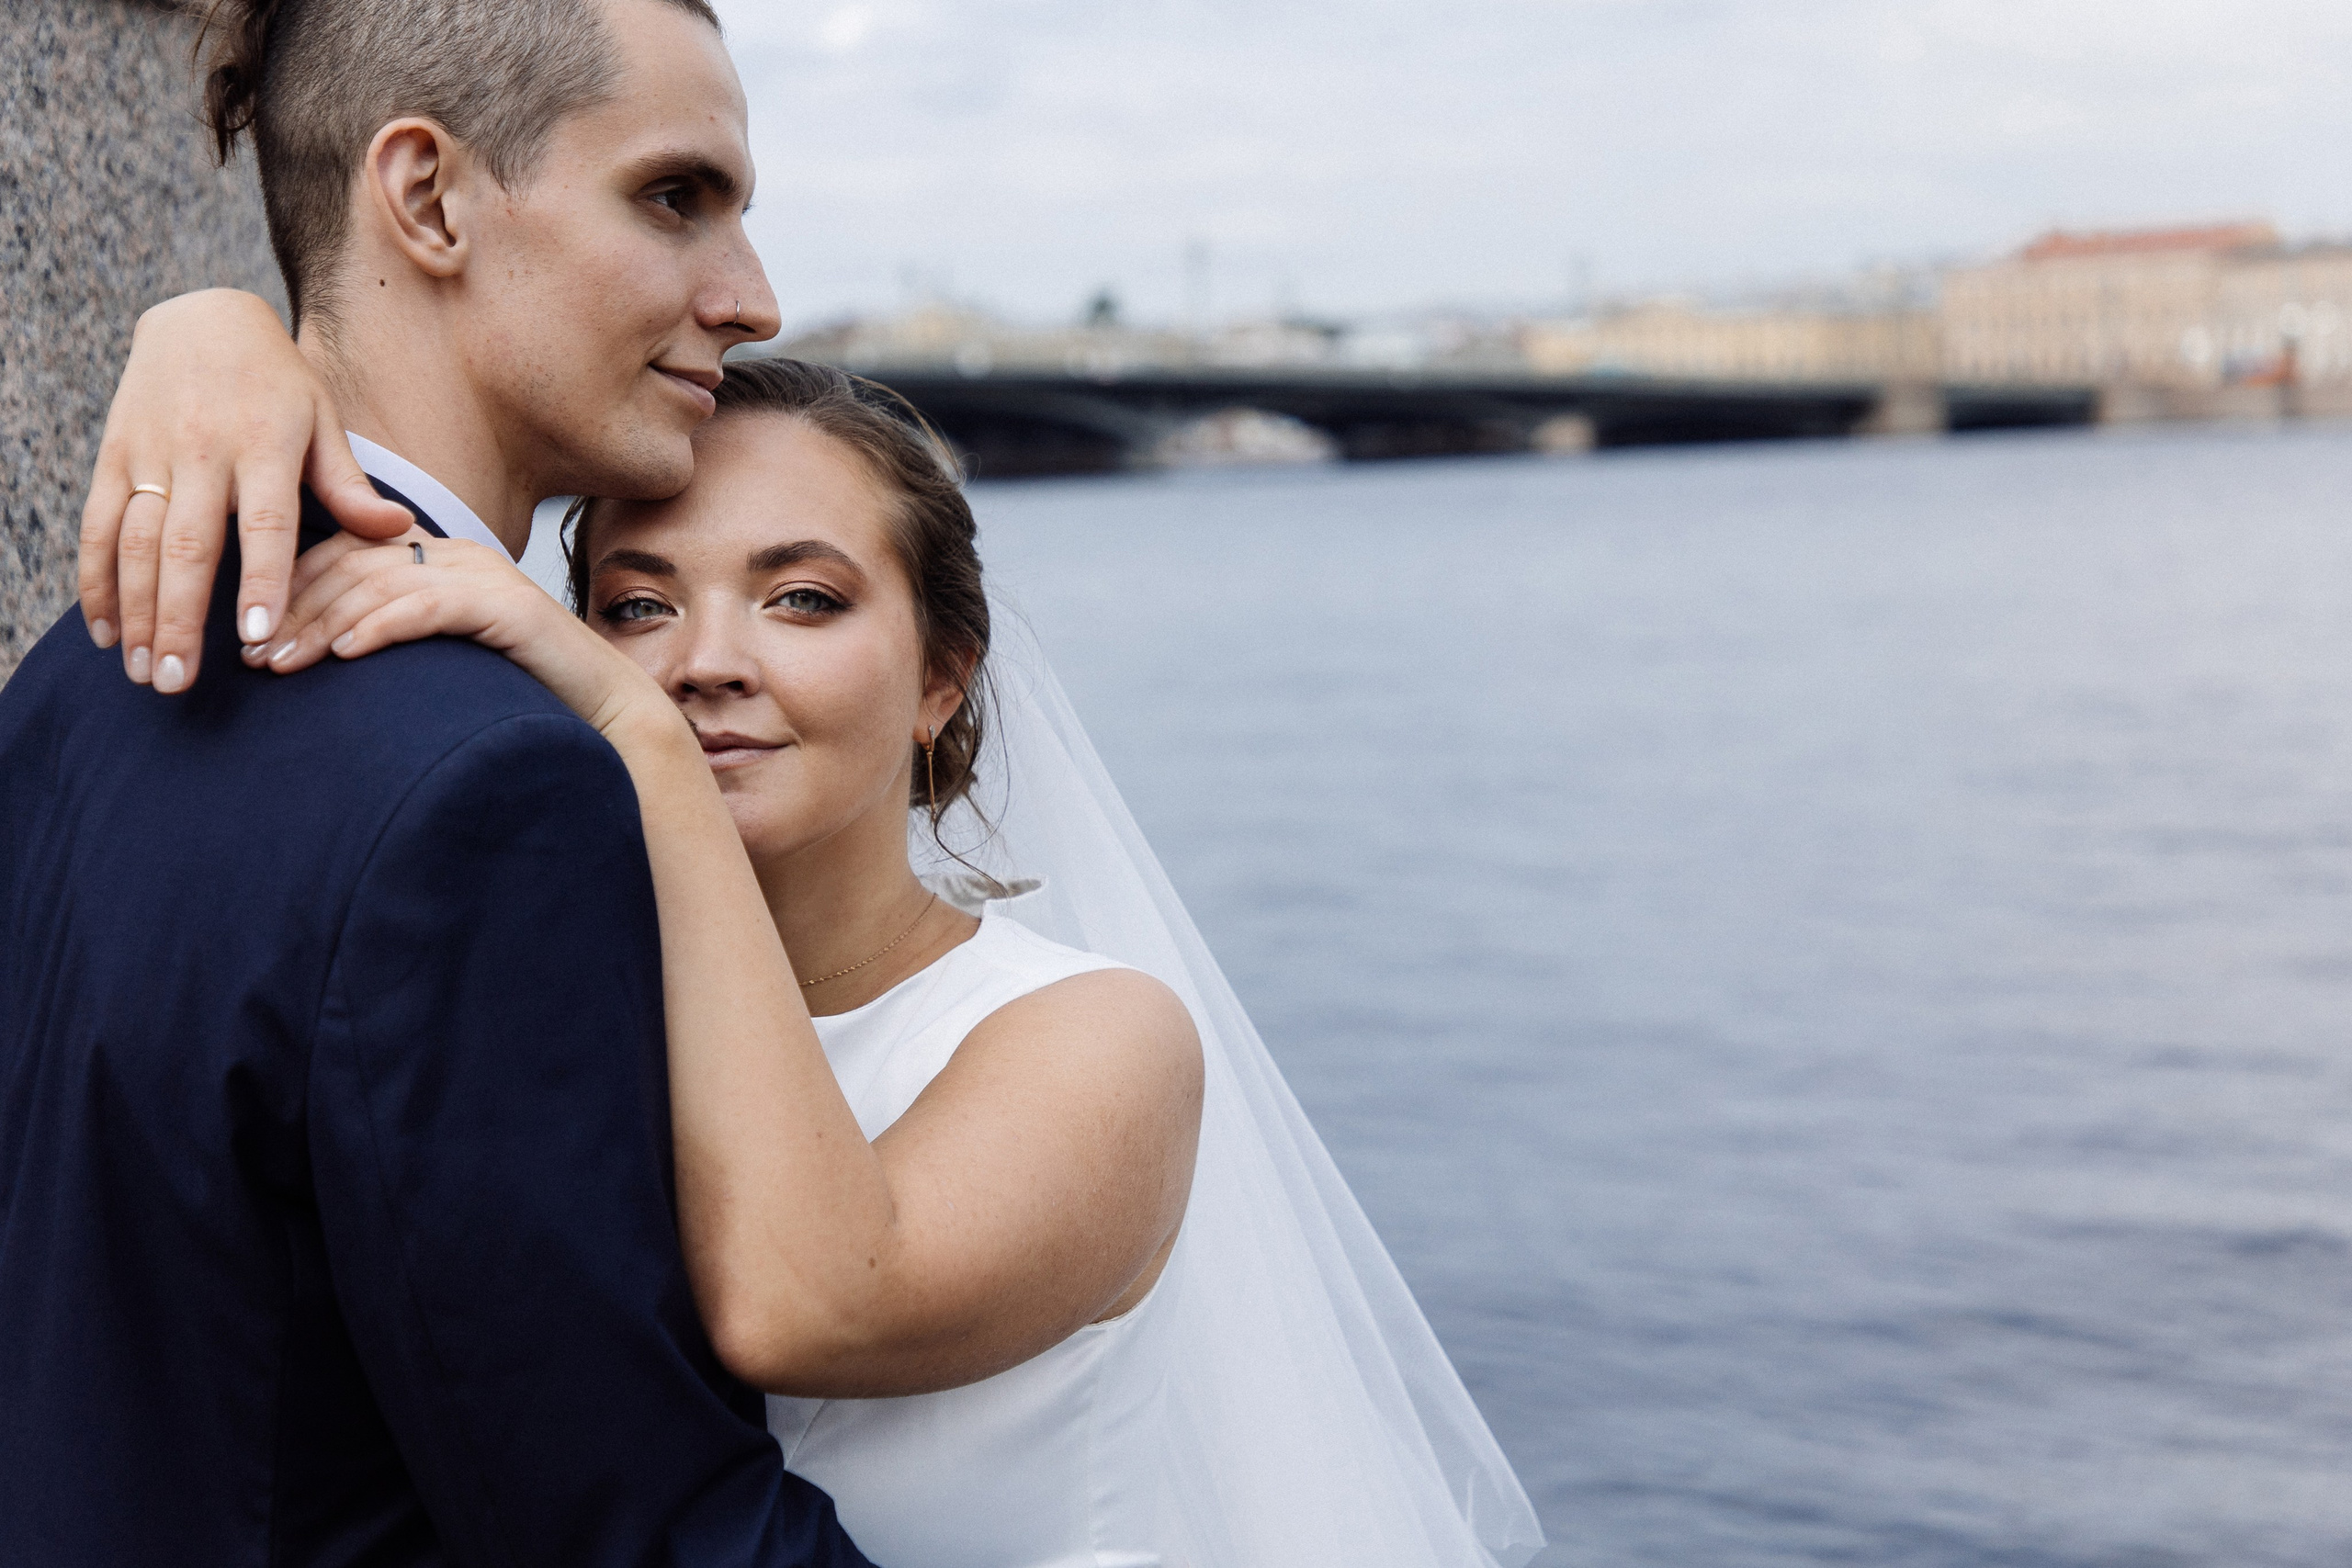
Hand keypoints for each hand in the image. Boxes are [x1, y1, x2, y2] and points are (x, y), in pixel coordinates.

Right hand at [77, 289, 413, 692]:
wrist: (200, 316)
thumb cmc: (277, 382)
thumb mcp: (322, 420)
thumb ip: (349, 484)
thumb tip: (400, 531)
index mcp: (265, 445)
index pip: (264, 523)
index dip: (260, 581)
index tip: (258, 638)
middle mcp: (203, 451)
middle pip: (187, 545)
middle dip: (180, 618)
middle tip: (179, 682)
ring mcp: (150, 453)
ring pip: (134, 542)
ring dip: (136, 611)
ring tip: (144, 672)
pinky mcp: (111, 454)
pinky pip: (97, 524)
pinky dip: (96, 580)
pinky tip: (106, 632)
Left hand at [252, 533, 673, 739]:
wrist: (608, 716)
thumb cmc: (523, 698)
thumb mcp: (444, 662)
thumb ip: (397, 642)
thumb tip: (322, 661)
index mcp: (443, 559)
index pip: (350, 551)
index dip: (293, 585)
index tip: (249, 629)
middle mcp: (462, 555)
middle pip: (356, 562)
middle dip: (295, 607)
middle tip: (250, 651)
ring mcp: (487, 576)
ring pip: (383, 582)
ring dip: (322, 623)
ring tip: (280, 662)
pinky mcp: (510, 607)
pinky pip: (429, 607)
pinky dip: (381, 627)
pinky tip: (345, 654)